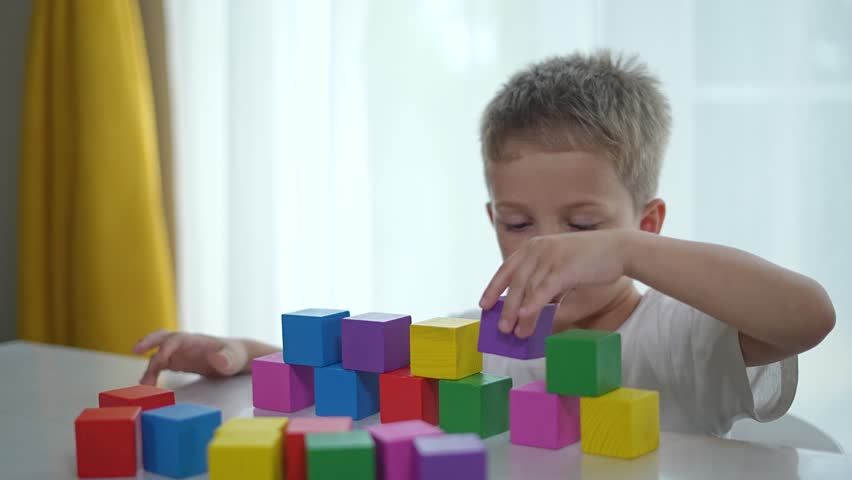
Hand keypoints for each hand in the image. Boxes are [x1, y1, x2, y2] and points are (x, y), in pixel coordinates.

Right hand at [132, 331, 249, 384]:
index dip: (167, 347)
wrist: (236, 358)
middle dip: (149, 341)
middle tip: (135, 349)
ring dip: (149, 367)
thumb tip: (216, 359)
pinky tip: (148, 386)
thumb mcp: (235, 358)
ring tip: (144, 385)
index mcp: (197, 340)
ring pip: (158, 355)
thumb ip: (226, 358)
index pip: (178, 339)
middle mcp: (185, 344)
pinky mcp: (178, 362)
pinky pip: (160, 366)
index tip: (159, 358)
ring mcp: (180, 353)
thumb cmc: (235, 355)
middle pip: (163, 338)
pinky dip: (152, 374)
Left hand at [479, 230, 627, 337]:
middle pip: (514, 281)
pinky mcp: (564, 267)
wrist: (619, 249)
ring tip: (516, 332)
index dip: (493, 287)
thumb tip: (530, 310)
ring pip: (528, 289)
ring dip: (520, 314)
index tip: (484, 304)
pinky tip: (525, 317)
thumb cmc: (591, 260)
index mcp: (535, 246)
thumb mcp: (561, 266)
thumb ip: (545, 282)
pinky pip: (544, 290)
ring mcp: (551, 256)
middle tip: (501, 328)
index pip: (507, 268)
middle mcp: (538, 248)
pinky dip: (533, 305)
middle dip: (505, 307)